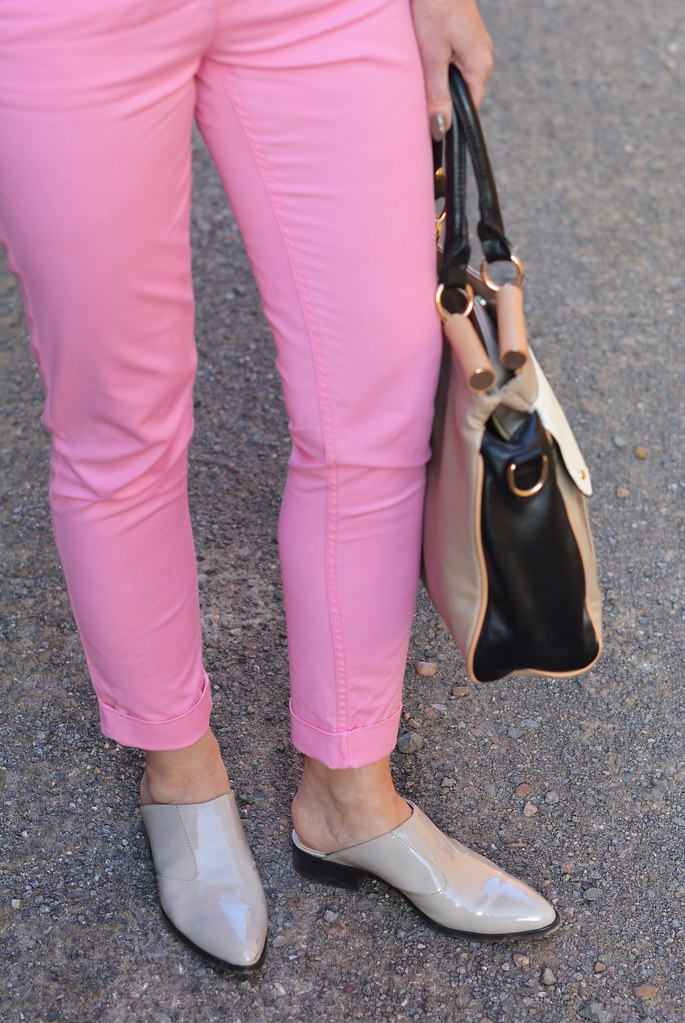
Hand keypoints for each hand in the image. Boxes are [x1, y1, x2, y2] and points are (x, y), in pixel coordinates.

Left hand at [411, 0, 492, 137]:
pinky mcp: (466, 35)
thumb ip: (437, 94)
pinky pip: (454, 62)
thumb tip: (441, 128)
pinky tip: (426, 58)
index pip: (469, 108)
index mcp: (480, 66)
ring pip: (457, 77)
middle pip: (463, 94)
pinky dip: (440, 66)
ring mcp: (477, 45)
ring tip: (420, 76)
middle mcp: (484, 57)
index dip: (451, 120)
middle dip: (443, 101)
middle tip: (419, 102)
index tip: (431, 129)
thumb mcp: (432, 56)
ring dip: (439, 82)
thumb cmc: (434, 7)